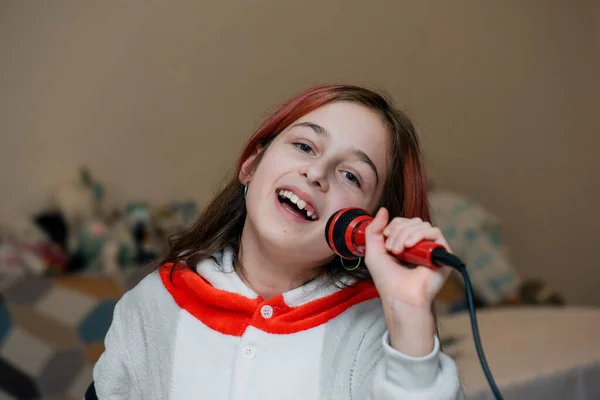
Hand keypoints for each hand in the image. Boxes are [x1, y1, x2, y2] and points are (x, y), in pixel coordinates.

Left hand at [363, 207, 452, 354]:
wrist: (399, 296)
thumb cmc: (387, 280)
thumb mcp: (373, 251)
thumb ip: (374, 229)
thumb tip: (383, 209)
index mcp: (405, 243)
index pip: (402, 222)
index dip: (392, 226)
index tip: (385, 240)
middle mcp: (420, 245)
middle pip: (411, 221)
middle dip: (397, 231)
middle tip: (391, 249)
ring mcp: (431, 248)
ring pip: (421, 224)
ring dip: (406, 234)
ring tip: (399, 251)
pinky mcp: (443, 253)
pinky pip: (434, 232)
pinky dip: (419, 235)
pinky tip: (410, 247)